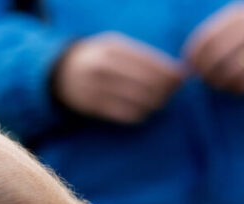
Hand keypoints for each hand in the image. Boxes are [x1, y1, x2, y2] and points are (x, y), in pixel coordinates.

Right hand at [54, 32, 183, 123]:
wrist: (61, 72)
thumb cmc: (100, 58)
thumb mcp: (117, 48)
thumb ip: (144, 58)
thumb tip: (179, 75)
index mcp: (113, 48)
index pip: (151, 62)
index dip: (171, 73)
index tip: (182, 79)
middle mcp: (103, 67)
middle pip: (148, 83)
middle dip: (166, 90)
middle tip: (171, 93)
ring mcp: (96, 87)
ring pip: (139, 101)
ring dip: (155, 104)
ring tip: (158, 102)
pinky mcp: (91, 106)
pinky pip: (125, 114)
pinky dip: (140, 114)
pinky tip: (143, 111)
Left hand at [186, 2, 243, 93]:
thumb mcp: (239, 20)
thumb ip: (214, 34)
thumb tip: (188, 61)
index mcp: (240, 15)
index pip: (206, 38)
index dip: (193, 56)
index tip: (190, 66)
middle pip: (216, 56)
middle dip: (204, 72)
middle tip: (202, 78)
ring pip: (231, 72)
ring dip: (218, 83)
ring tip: (216, 83)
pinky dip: (235, 89)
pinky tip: (232, 87)